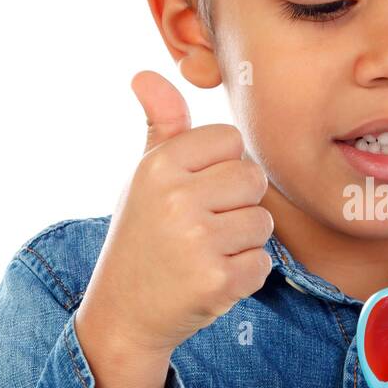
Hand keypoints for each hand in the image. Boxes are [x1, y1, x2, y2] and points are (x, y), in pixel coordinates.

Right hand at [75, 70, 273, 357]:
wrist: (124, 313)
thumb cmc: (142, 236)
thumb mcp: (144, 178)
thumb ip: (160, 127)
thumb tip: (145, 74)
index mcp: (159, 165)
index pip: (231, 139)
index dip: (223, 167)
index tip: (197, 191)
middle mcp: (176, 198)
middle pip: (254, 178)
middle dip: (239, 203)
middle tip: (203, 226)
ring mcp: (197, 241)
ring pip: (263, 222)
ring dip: (243, 241)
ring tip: (205, 253)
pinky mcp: (217, 281)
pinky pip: (263, 263)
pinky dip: (244, 275)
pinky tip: (210, 279)